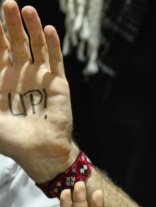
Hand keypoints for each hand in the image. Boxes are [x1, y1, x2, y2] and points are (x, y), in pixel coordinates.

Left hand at [0, 1, 77, 181]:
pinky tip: (49, 30)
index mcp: (1, 81)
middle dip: (10, 24)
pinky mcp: (58, 84)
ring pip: (36, 47)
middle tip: (6, 3)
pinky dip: (52, 45)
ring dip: (31, 29)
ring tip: (27, 9)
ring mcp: (40, 78)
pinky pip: (55, 61)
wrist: (41, 152)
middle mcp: (20, 76)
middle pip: (15, 43)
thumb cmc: (12, 139)